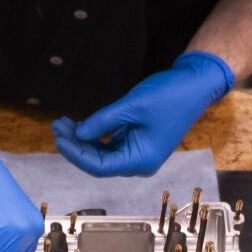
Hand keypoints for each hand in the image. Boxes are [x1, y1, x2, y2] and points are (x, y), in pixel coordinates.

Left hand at [52, 51, 234, 176]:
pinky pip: (111, 144)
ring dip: (83, 139)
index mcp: (142, 160)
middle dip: (76, 145)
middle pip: (99, 162)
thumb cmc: (170, 96)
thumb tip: (77, 134)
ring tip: (63, 123)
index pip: (99, 166)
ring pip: (103, 153)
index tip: (59, 139)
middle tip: (57, 126)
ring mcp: (139, 153)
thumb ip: (102, 122)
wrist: (194, 85)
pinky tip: (80, 124)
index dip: (76, 154)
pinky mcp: (138, 142)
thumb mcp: (131, 106)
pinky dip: (95, 135)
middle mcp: (140, 162)